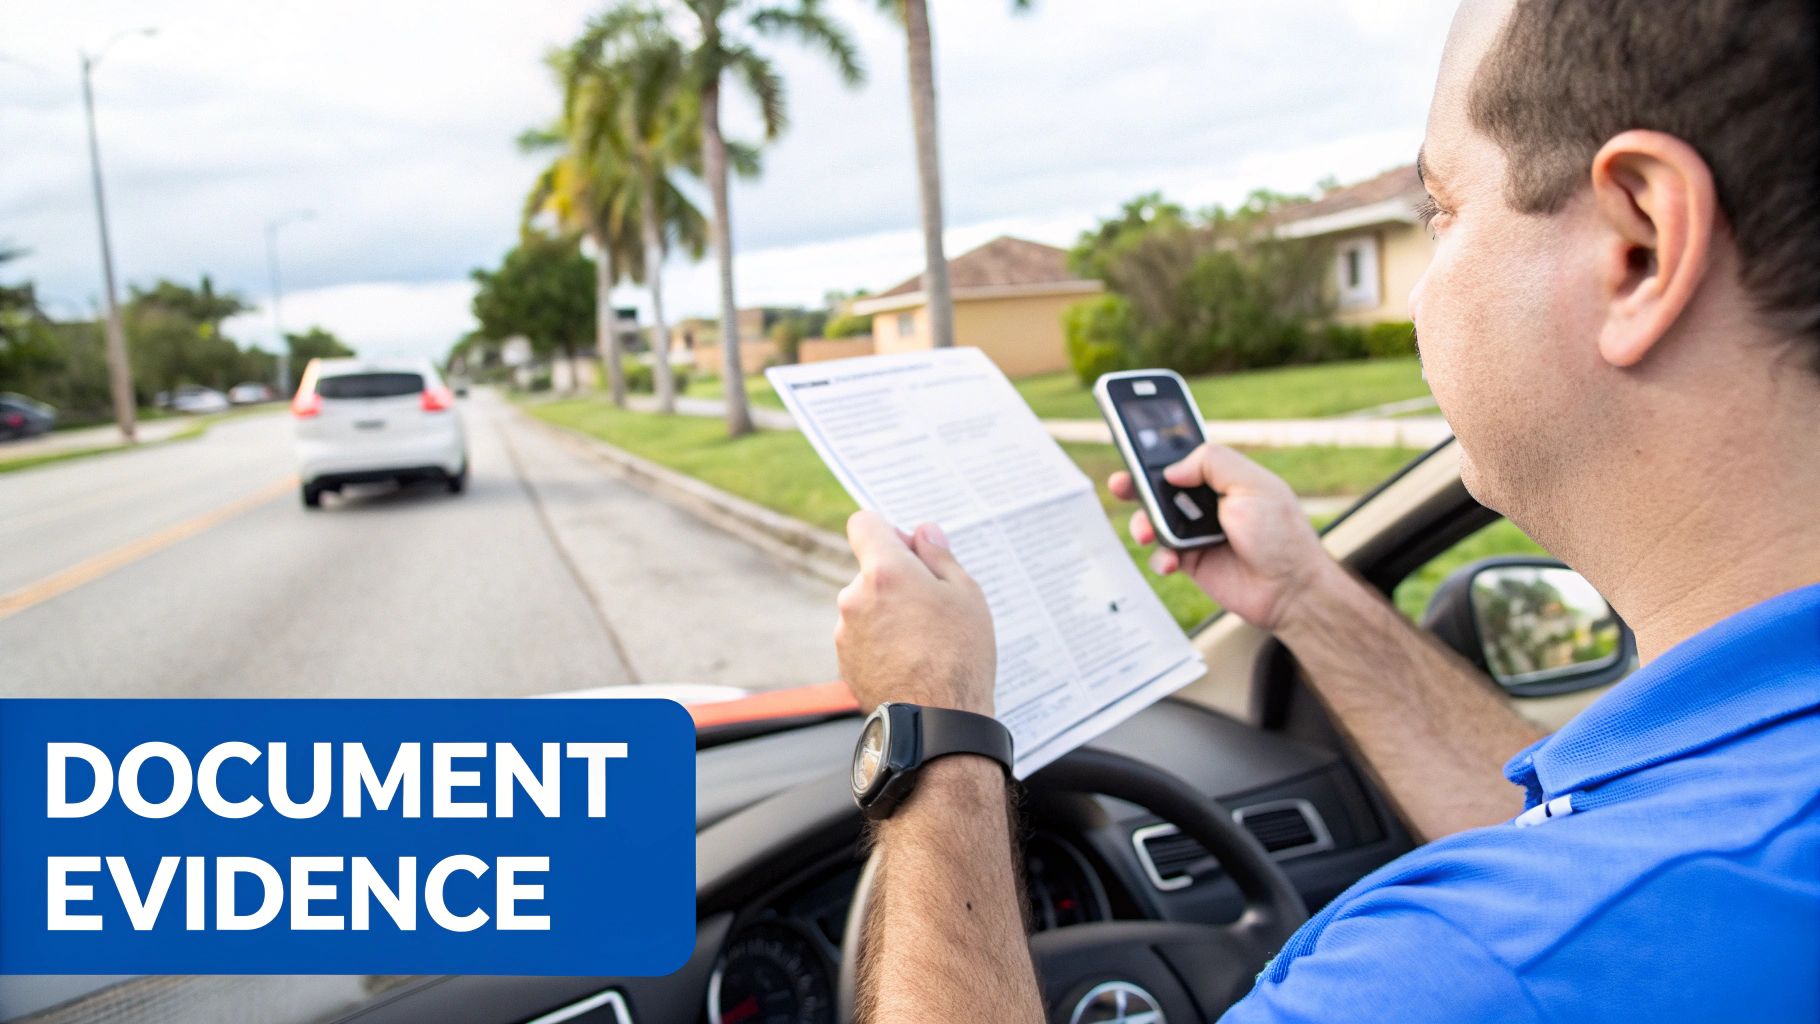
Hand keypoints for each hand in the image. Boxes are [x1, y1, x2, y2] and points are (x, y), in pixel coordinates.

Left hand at [835, 511, 995, 715]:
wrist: (937, 721)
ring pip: (867, 605)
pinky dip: (881, 640)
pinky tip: (910, 661)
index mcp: (884, 571)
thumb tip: (923, 531)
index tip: (909, 549)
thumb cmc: (959, 655)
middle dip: (896, 578)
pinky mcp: (844, 660)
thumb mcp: (965, 594)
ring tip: (925, 640)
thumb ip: (939, 556)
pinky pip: (863, 636)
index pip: (864, 524)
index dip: (887, 530)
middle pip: (870, 569)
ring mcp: (845, 631)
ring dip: (888, 612)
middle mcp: (854, 597)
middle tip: (932, 604)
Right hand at [1111, 444, 1332, 630]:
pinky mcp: (1191, 561)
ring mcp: (1197, 532)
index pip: (1184, 458)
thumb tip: (1173, 469)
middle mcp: (1207, 503)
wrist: (1290, 589)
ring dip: (1143, 524)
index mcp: (1223, 477)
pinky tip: (1170, 562)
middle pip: (1161, 489)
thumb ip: (1212, 462)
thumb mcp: (1252, 484)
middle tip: (1121, 484)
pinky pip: (1162, 555)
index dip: (1158, 455)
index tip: (1135, 449)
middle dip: (1136, 486)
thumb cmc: (1281, 535)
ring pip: (1154, 522)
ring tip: (1147, 533)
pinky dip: (1160, 558)